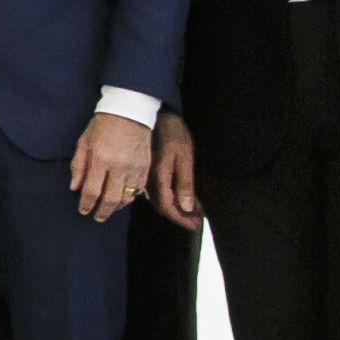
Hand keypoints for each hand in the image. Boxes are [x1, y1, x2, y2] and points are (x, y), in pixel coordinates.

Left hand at [68, 111, 154, 220]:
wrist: (129, 112)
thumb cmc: (102, 126)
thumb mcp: (83, 142)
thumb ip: (78, 166)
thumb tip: (75, 187)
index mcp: (100, 159)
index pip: (92, 190)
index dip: (86, 204)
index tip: (83, 210)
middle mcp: (119, 166)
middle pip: (111, 199)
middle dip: (102, 212)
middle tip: (96, 217)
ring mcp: (135, 168)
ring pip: (127, 197)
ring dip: (116, 208)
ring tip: (108, 210)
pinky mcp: (146, 167)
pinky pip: (138, 190)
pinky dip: (130, 198)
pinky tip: (122, 200)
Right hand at [151, 111, 202, 229]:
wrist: (153, 113)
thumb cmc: (171, 131)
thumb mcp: (184, 156)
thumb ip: (185, 183)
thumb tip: (188, 207)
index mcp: (158, 178)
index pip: (168, 207)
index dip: (182, 219)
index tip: (195, 226)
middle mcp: (147, 180)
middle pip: (161, 207)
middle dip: (180, 216)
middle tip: (196, 220)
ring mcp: (143, 176)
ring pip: (157, 200)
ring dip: (174, 208)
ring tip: (191, 210)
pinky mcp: (143, 171)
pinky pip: (153, 191)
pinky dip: (168, 198)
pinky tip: (178, 196)